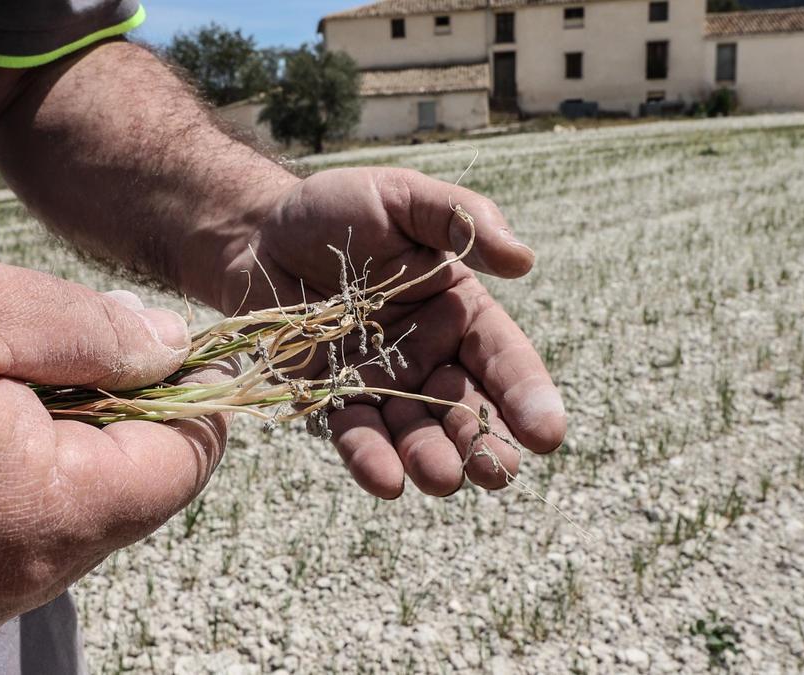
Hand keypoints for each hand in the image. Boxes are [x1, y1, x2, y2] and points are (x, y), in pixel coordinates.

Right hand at [0, 226, 226, 642]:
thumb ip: (93, 333)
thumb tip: (175, 352)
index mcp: (32, 517)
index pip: (178, 469)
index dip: (194, 401)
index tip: (176, 349)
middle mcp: (2, 585)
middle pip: (129, 501)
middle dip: (122, 420)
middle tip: (64, 346)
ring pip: (69, 521)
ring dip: (62, 449)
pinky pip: (9, 542)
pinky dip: (12, 483)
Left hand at [215, 168, 564, 498]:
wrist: (256, 232)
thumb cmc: (336, 208)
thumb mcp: (402, 196)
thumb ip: (460, 217)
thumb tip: (523, 258)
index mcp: (459, 312)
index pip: (503, 359)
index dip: (527, 395)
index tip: (547, 434)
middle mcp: (428, 356)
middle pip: (466, 409)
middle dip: (484, 443)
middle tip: (497, 471)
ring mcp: (380, 384)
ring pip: (415, 433)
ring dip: (431, 459)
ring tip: (440, 478)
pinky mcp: (330, 400)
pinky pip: (355, 434)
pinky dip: (371, 458)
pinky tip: (386, 480)